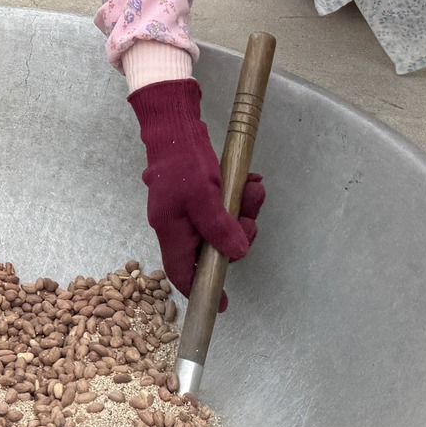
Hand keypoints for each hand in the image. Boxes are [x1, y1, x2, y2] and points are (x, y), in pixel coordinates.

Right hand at [129, 79, 263, 304]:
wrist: (174, 123)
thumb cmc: (184, 162)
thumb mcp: (205, 197)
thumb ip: (219, 229)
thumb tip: (236, 255)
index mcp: (171, 230)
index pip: (182, 272)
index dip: (201, 290)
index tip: (223, 303)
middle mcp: (177, 223)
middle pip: (210, 247)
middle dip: (236, 235)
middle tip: (251, 220)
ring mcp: (188, 208)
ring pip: (222, 224)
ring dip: (243, 210)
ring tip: (254, 188)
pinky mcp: (199, 192)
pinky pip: (223, 205)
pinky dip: (239, 196)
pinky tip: (250, 181)